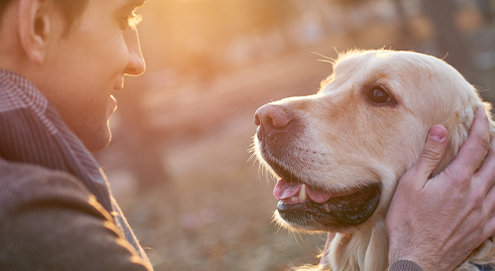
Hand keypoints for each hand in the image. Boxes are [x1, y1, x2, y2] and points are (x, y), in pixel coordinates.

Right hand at [386, 107, 494, 270]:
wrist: (418, 258)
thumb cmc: (408, 222)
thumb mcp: (411, 184)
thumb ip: (429, 156)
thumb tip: (441, 130)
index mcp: (458, 180)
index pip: (477, 145)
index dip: (481, 125)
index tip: (480, 111)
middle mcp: (476, 194)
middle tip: (490, 130)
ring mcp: (483, 212)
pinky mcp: (484, 228)